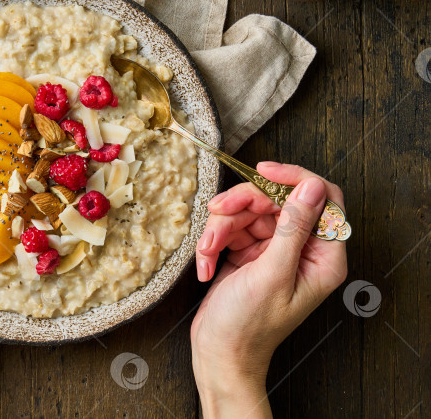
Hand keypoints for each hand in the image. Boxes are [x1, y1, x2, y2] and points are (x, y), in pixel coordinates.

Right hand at [190, 162, 347, 418]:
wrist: (218, 354)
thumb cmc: (248, 326)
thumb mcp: (271, 273)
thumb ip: (293, 228)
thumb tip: (312, 187)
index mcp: (323, 257)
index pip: (321, 198)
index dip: (294, 179)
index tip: (261, 172)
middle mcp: (302, 250)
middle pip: (276, 200)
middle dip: (242, 206)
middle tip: (217, 214)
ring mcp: (274, 250)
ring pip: (247, 212)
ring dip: (220, 228)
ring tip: (207, 253)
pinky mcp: (249, 253)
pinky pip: (231, 228)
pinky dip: (213, 243)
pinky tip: (206, 265)